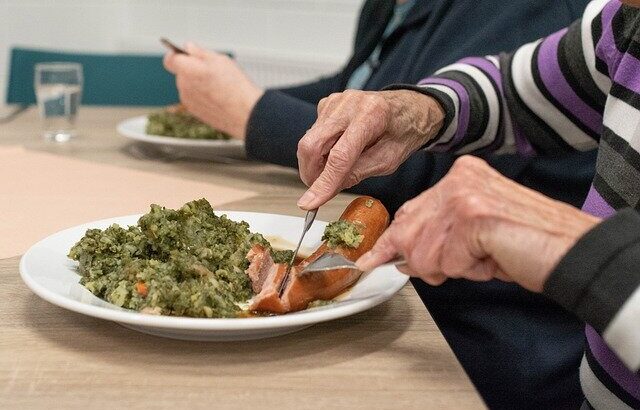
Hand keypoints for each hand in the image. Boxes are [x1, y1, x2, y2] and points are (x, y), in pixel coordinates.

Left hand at [163, 43, 263, 138]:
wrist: (245, 113)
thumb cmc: (235, 86)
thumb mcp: (220, 60)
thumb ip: (200, 53)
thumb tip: (189, 48)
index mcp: (187, 70)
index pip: (170, 59)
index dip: (177, 55)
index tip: (186, 54)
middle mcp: (184, 86)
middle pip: (182, 73)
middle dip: (193, 70)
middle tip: (213, 71)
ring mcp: (188, 101)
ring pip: (189, 87)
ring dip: (198, 84)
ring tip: (219, 86)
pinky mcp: (195, 112)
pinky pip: (195, 99)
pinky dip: (203, 96)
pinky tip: (219, 97)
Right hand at [296, 89, 444, 208]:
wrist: (408, 106)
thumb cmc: (403, 133)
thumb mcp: (387, 161)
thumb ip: (357, 173)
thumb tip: (327, 190)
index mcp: (372, 116)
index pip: (340, 156)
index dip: (323, 182)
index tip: (310, 203)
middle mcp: (350, 104)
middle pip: (312, 144)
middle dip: (310, 173)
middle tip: (319, 190)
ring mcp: (336, 101)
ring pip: (308, 140)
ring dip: (316, 162)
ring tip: (337, 167)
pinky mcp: (327, 103)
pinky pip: (312, 133)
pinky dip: (320, 150)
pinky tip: (337, 151)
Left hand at [356, 156, 600, 292]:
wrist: (573, 250)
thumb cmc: (528, 244)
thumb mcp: (475, 233)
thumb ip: (439, 234)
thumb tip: (401, 257)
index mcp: (460, 176)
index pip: (408, 211)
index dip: (391, 241)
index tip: (370, 258)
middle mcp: (459, 179)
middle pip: (408, 232)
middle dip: (422, 261)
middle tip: (457, 265)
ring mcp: (464, 195)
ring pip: (424, 252)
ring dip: (452, 269)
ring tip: (486, 259)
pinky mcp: (473, 216)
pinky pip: (448, 262)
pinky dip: (470, 271)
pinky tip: (493, 259)